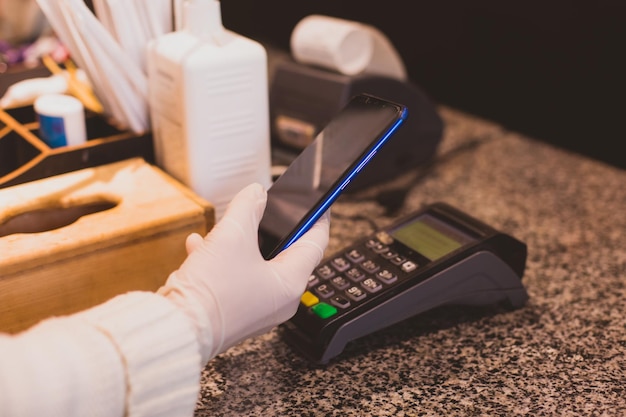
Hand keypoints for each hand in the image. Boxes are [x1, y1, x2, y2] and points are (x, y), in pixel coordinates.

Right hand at [158, 183, 329, 362]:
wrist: (177, 328)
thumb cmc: (211, 292)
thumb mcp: (232, 235)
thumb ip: (248, 207)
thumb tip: (256, 193)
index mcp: (290, 284)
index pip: (315, 244)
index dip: (318, 219)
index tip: (320, 205)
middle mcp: (278, 301)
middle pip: (284, 254)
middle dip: (271, 230)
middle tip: (270, 209)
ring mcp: (255, 310)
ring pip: (255, 265)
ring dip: (238, 243)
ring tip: (225, 226)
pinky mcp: (233, 313)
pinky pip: (234, 279)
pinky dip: (220, 260)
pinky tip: (198, 246)